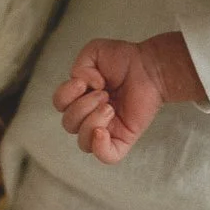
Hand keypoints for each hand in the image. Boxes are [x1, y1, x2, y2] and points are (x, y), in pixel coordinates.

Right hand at [53, 38, 163, 163]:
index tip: (85, 82)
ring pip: (83, 142)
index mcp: (80, 97)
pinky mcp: (123, 138)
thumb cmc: (125, 60)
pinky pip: (106, 157)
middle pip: (69, 124)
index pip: (60, 105)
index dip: (66, 95)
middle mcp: (90, 116)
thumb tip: (84, 87)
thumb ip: (78, 66)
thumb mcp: (93, 52)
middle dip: (83, 106)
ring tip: (109, 106)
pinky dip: (100, 148)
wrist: (150, 66)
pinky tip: (103, 131)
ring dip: (91, 121)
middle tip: (104, 93)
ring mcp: (107, 129)